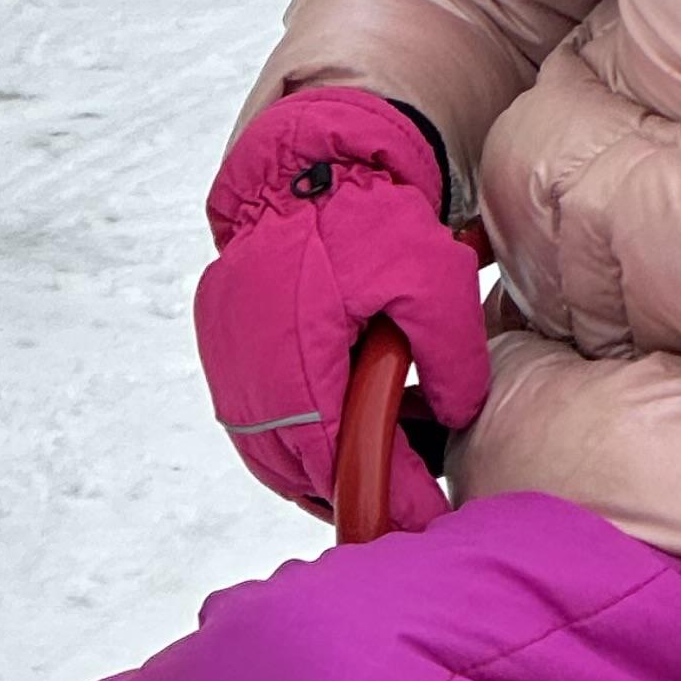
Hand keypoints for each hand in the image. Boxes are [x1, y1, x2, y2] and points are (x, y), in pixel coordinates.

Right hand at [193, 91, 489, 529]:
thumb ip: (452, 354)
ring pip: (269, 451)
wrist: (309, 162)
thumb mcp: (434, 277)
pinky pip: (254, 419)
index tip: (424, 519)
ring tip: (375, 477)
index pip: (338, 455)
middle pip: (294, 468)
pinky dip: (294, 440)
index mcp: (297, 351)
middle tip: (402, 510)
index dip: (384, 493)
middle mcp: (249, 362)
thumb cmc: (367, 213)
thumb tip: (456, 416)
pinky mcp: (223, 343)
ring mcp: (228, 355)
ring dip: (318, 473)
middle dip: (350, 493)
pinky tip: (338, 437)